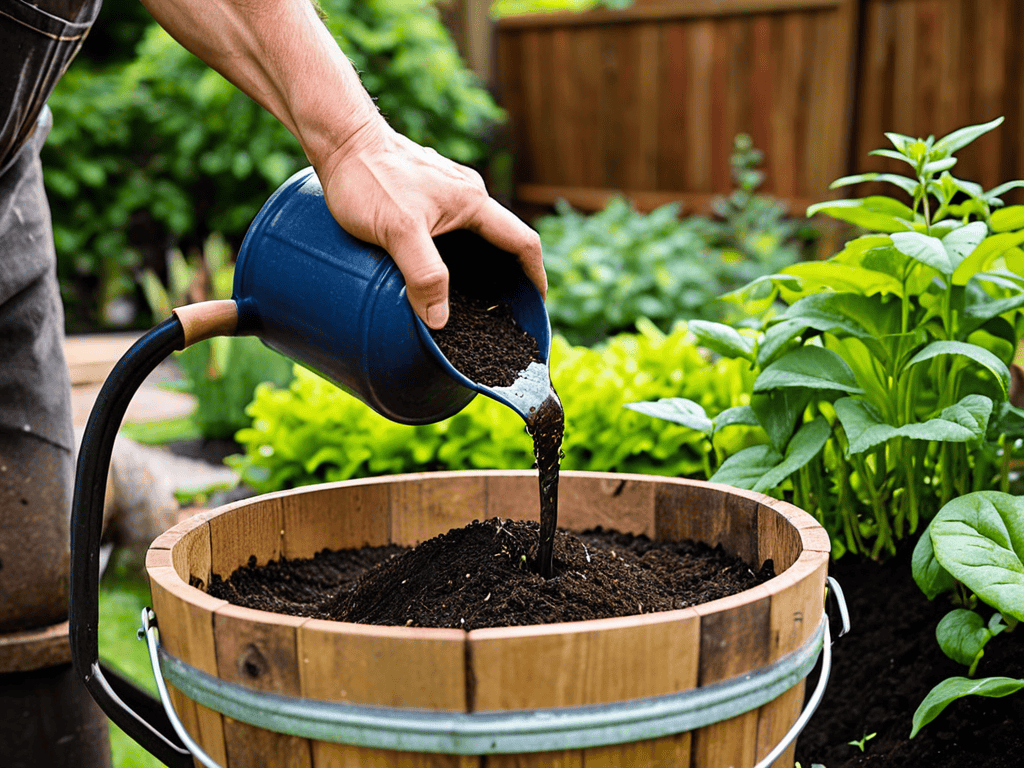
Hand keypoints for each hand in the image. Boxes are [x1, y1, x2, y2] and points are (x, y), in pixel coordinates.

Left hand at [317, 120, 545, 328]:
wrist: (339, 136)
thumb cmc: (368, 177)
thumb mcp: (398, 231)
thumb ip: (424, 275)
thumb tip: (440, 320)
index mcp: (473, 202)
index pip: (522, 242)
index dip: (535, 275)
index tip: (536, 303)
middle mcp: (466, 192)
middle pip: (500, 239)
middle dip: (506, 273)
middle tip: (498, 307)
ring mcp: (445, 188)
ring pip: (472, 232)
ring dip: (475, 262)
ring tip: (464, 294)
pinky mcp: (422, 188)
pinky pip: (449, 224)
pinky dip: (451, 249)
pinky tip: (428, 264)